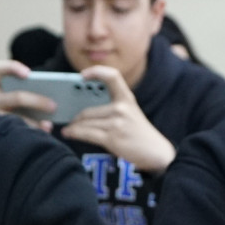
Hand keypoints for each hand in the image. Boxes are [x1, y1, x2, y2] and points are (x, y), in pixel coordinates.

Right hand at [0, 59, 54, 131]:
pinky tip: (44, 130)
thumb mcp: (13, 92)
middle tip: (53, 105)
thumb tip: (51, 95)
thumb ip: (27, 89)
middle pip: (16, 98)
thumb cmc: (11, 103)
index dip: (14, 68)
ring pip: (17, 118)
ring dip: (35, 122)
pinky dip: (33, 130)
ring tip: (49, 124)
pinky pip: (18, 131)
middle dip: (37, 101)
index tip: (28, 74)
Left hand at [60, 66, 176, 171]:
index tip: (82, 75)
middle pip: (88, 109)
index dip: (96, 71)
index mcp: (127, 98)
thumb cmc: (139, 134)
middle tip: (68, 118)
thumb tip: (83, 108)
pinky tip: (69, 133)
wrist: (156, 153)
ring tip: (67, 128)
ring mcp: (117, 123)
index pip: (112, 76)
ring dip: (73, 126)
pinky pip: (85, 133)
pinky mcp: (112, 138)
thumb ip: (112, 107)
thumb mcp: (130, 113)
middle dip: (75, 116)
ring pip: (84, 122)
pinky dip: (74, 133)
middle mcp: (122, 108)